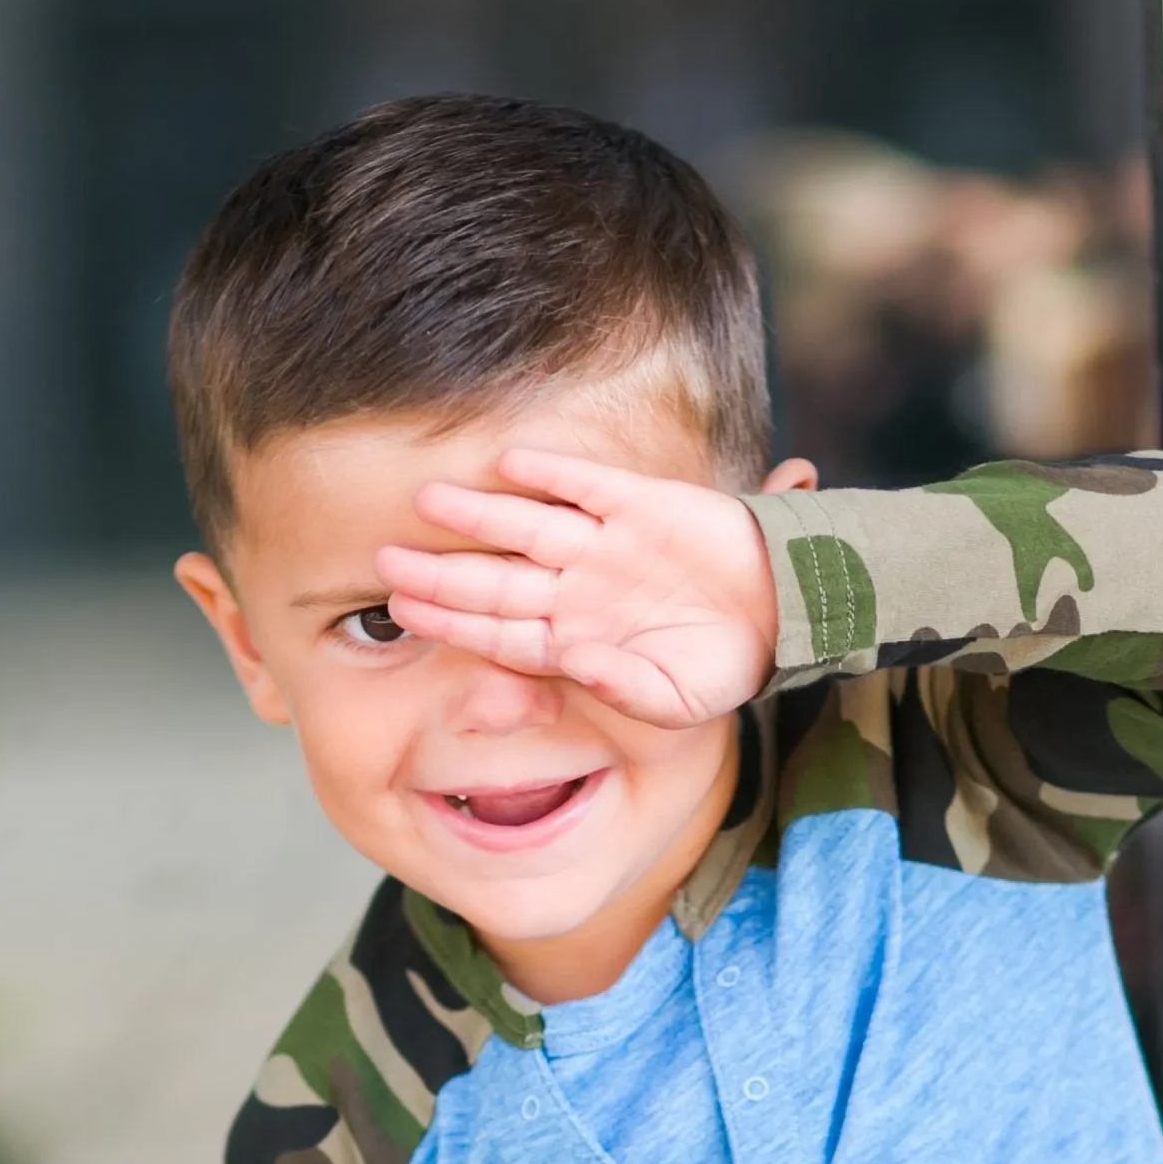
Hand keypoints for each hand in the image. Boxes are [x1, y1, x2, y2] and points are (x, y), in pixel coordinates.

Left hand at [374, 448, 780, 727]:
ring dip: (479, 516)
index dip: (451, 622)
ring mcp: (604, 546)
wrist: (780, 617)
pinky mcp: (641, 504)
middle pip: (496, 581)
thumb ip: (620, 688)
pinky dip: (552, 473)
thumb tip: (577, 664)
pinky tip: (508, 462)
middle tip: (383, 562)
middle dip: (442, 572)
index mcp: (576, 643)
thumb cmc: (720, 670)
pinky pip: (586, 485)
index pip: (499, 633)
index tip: (405, 612)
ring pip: (527, 527)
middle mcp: (578, 592)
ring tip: (428, 502)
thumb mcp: (673, 701)